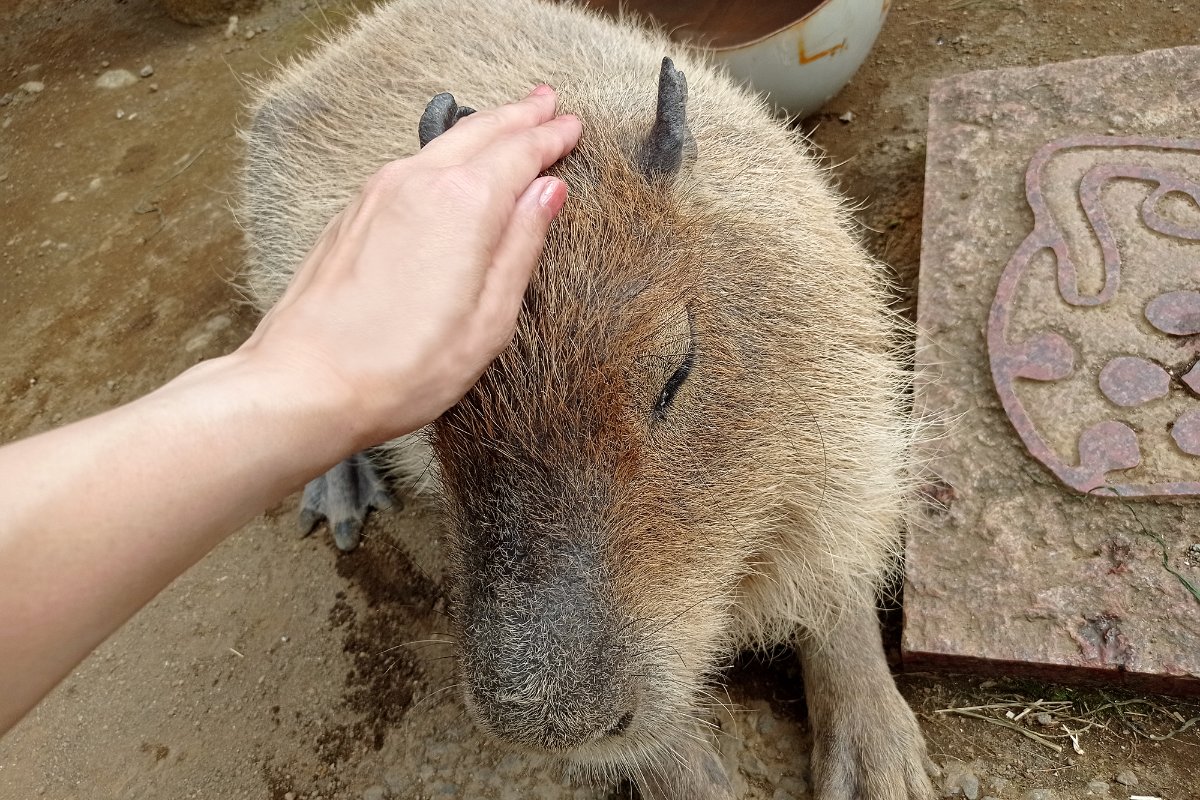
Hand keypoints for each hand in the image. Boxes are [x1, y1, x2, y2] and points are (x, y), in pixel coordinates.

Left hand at [239, 85, 581, 446]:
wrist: (304, 382)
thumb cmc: (401, 367)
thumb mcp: (489, 320)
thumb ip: (521, 247)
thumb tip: (547, 194)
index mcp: (464, 206)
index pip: (520, 153)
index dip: (550, 137)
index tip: (571, 125)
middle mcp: (418, 183)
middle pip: (481, 132)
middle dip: (519, 115)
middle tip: (548, 101)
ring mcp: (378, 193)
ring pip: (443, 144)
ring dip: (483, 128)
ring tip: (509, 121)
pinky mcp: (353, 213)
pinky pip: (412, 165)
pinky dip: (445, 153)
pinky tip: (452, 164)